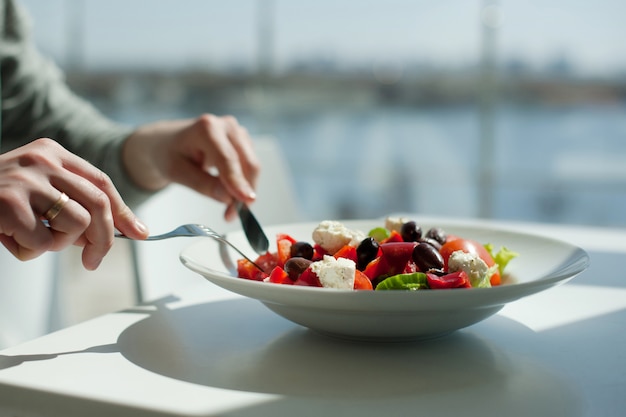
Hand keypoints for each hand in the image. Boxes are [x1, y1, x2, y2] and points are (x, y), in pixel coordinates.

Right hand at [0, 138, 148, 268]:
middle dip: (105, 239)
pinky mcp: (8, 205)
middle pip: (99, 204)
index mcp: (52, 153)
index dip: (124, 211)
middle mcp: (43, 161)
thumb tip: (112, 232)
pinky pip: (43, 242)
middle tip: (94, 261)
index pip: (102, 183)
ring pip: (76, 224)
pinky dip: (30, 251)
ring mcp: (26, 181)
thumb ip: (71, 203)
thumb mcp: (35, 190)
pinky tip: (9, 239)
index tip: (140, 232)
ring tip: (32, 239)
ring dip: (59, 244)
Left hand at [122, 114, 259, 220]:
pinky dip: (243, 184)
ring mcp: (237, 132)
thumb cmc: (167, 154)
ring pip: (252, 167)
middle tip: (231, 215)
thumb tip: (229, 198)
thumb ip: (203, 184)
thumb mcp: (176, 173)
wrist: (165, 143)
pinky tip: (229, 194)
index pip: (228, 159)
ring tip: (228, 209)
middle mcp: (226, 126)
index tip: (246, 201)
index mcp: (207, 128)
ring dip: (244, 190)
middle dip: (243, 192)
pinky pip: (250, 167)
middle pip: (248, 163)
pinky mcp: (242, 141)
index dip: (238, 182)